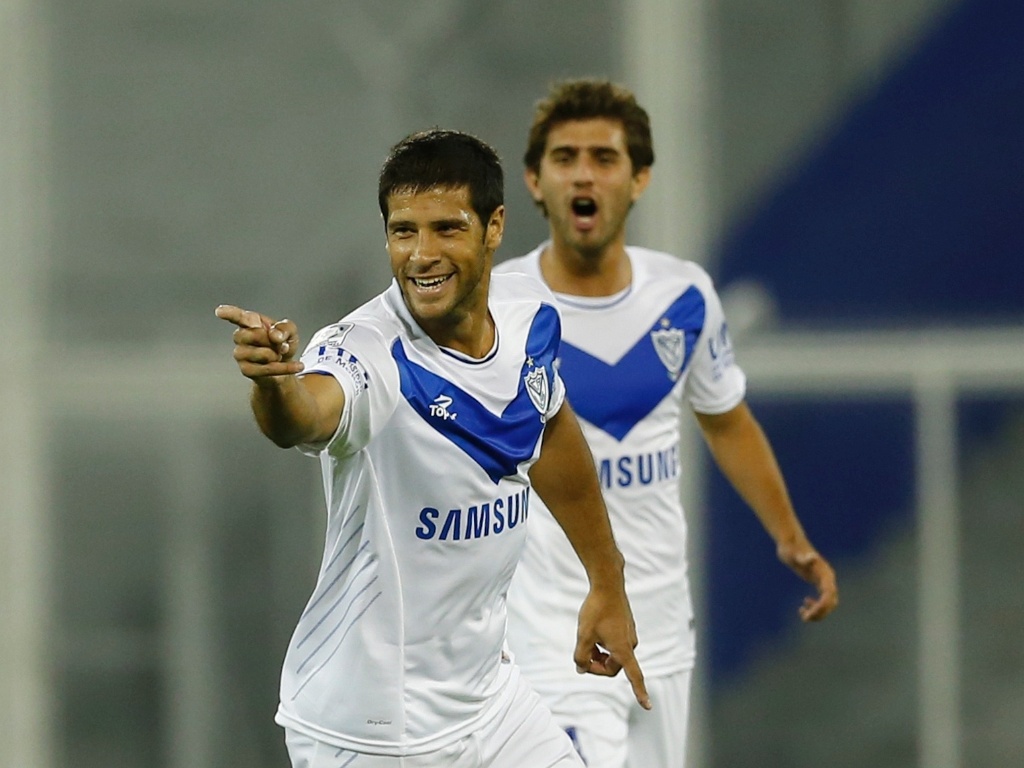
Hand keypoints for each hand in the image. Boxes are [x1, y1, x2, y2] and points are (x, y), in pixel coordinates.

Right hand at [215, 304, 303, 379]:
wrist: (285, 367)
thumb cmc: (283, 344)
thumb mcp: (291, 332)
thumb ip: (285, 328)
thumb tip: (274, 336)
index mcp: (250, 322)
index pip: (238, 316)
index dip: (229, 313)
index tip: (219, 311)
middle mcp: (240, 336)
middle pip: (256, 335)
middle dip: (273, 341)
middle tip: (280, 344)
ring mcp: (240, 354)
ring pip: (263, 353)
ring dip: (278, 355)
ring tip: (278, 355)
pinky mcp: (246, 370)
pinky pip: (268, 369)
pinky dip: (286, 367)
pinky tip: (297, 366)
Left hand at [574, 588, 651, 709]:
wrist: (607, 584)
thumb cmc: (596, 610)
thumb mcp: (583, 635)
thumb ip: (581, 656)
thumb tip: (581, 669)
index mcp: (622, 649)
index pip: (634, 676)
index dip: (640, 692)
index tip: (647, 706)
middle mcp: (630, 643)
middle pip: (613, 667)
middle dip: (597, 666)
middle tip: (581, 659)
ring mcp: (629, 634)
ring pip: (613, 654)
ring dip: (599, 654)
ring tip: (586, 641)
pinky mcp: (626, 626)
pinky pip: (615, 643)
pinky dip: (603, 644)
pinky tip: (593, 631)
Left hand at [778, 542, 838, 621]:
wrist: (790, 543)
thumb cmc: (791, 548)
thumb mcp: (794, 553)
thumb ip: (803, 557)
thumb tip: (812, 557)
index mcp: (824, 573)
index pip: (829, 594)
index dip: (822, 605)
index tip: (810, 613)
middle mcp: (827, 578)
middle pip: (831, 601)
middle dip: (820, 612)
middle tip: (805, 618)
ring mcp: (823, 581)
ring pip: (828, 603)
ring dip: (818, 613)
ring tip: (804, 617)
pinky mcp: (818, 582)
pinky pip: (822, 600)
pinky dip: (815, 607)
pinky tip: (802, 607)